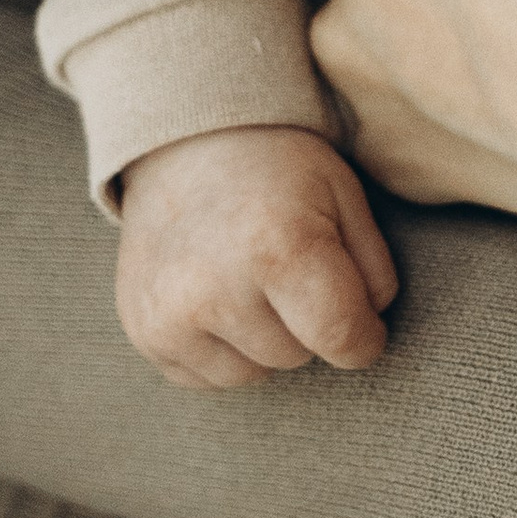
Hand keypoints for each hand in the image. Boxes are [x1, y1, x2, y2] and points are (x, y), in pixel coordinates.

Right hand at [114, 124, 398, 387]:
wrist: (186, 140)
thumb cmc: (278, 168)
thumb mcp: (343, 194)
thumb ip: (372, 270)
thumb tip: (366, 330)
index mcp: (278, 245)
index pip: (341, 336)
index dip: (364, 339)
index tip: (364, 327)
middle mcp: (216, 288)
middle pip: (298, 355)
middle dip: (306, 323)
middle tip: (287, 265)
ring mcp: (171, 315)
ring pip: (253, 374)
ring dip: (263, 340)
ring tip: (249, 276)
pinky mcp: (143, 332)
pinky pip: (207, 377)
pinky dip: (222, 349)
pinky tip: (216, 293)